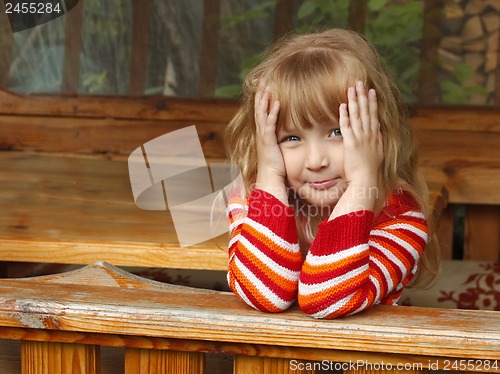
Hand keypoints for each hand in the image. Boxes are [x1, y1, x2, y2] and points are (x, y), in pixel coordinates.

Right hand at [254, 82, 287, 201]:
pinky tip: (277, 103)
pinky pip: (270, 125)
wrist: (271, 182)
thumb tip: (292, 137)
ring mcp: (264, 137)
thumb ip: (284, 142)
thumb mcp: (280, 151)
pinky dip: (272, 113)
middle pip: (259, 109)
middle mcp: (262, 133)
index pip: (263, 112)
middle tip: (263, 80)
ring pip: (262, 114)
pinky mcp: (268, 142)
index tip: (266, 86)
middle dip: (261, 94)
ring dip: (265, 99)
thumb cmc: (277, 169)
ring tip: (267, 86)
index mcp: (265, 134)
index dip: (263, 99)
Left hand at [339, 81, 382, 186]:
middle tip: (360, 82)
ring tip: (352, 88)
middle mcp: (370, 135)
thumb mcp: (377, 154)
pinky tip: (343, 105)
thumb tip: (376, 134)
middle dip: (363, 96)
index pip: (373, 115)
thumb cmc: (370, 172)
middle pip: (366, 111)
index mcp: (376, 137)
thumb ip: (376, 142)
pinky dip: (345, 115)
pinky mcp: (351, 144)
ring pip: (357, 115)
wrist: (367, 180)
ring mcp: (361, 138)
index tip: (371, 91)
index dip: (372, 102)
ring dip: (355, 101)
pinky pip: (347, 126)